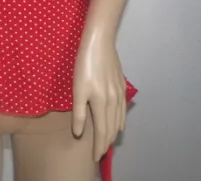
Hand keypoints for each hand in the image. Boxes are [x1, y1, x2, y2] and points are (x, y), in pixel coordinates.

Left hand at [71, 31, 125, 161]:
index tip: (96, 158)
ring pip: (118, 120)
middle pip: (111, 129)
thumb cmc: (85, 65)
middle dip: (106, 143)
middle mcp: (114, 102)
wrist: (100, 43)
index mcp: (102, 104)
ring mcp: (120, 94)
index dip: (99, 147)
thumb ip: (79, 113)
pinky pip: (123, 110)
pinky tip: (118, 123)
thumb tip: (79, 133)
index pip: (102, 132)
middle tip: (101, 154)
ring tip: (108, 142)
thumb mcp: (77, 90)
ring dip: (113, 133)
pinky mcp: (122, 86)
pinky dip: (120, 121)